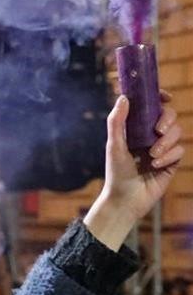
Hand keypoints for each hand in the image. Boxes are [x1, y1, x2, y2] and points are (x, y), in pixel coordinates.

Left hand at [84, 91, 184, 249]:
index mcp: (136, 129)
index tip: (165, 96)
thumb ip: (117, 122)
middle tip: (158, 130)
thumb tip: (124, 98)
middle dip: (167, 119)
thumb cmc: (116, 172)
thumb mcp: (114, 145)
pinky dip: (169, 156)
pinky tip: (155, 165)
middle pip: (169, 116)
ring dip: (166, 142)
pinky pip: (180, 150)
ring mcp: (163, 148)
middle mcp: (150, 136)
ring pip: (177, 132)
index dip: (159, 98)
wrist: (125, 198)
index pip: (151, 107)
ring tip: (152, 155)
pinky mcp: (172, 161)